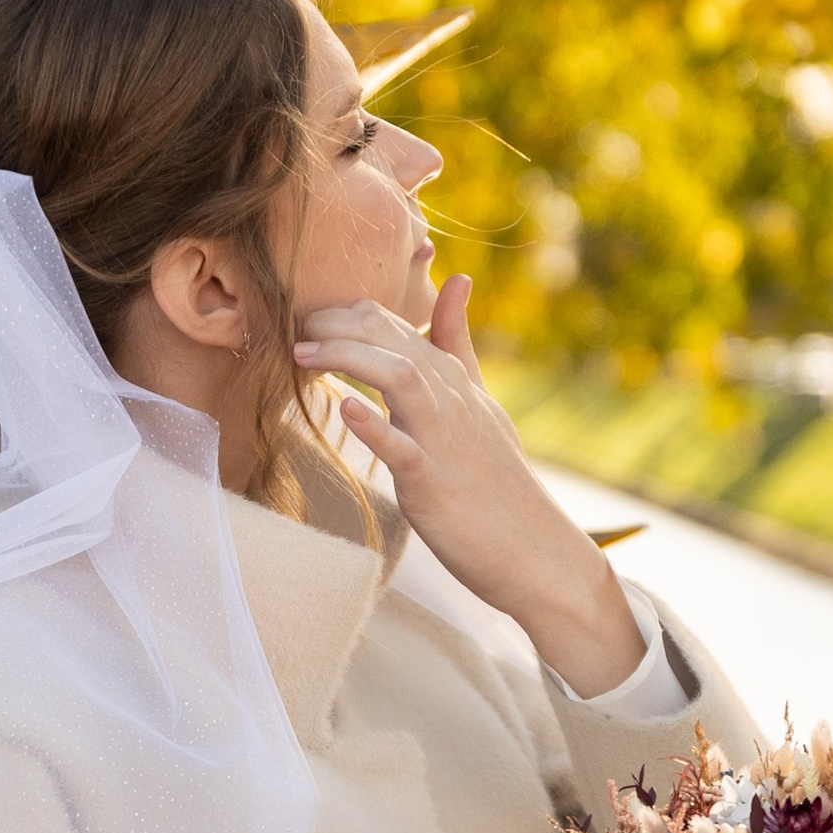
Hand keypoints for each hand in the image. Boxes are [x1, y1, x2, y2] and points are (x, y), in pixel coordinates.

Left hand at [295, 278, 645, 696]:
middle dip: (341, 324)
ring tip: (304, 354)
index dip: (351, 313)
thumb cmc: (497, 481)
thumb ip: (459, 346)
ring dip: (349, 358)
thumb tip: (457, 280)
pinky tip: (345, 408)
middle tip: (296, 327)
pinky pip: (403, 449)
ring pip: (401, 377)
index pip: (400, 325)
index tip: (312, 319)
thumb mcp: (480, 403)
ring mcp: (445, 440)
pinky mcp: (435, 483)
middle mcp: (451, 400)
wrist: (535, 552)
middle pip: (396, 339)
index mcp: (455, 382)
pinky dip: (375, 427)